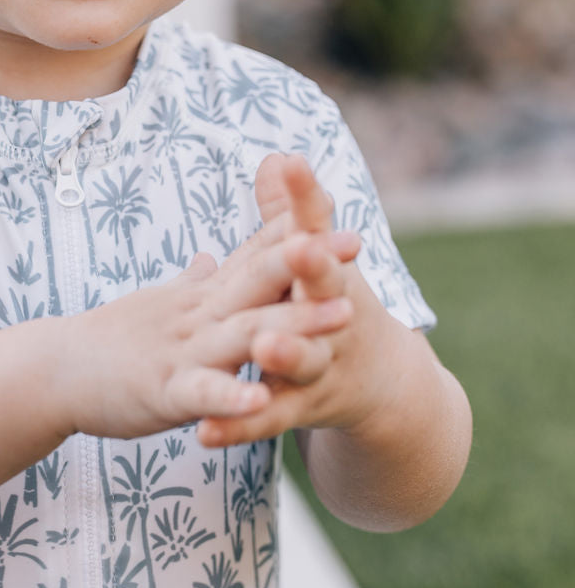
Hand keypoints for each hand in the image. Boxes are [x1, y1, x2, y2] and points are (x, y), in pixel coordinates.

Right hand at [53, 206, 359, 442]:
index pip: (252, 257)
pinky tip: (263, 402)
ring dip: (295, 325)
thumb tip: (206, 257)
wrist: (51, 369)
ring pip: (244, 334)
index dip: (299, 237)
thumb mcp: (159, 305)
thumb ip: (191, 283)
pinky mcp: (162, 391)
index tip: (343, 219)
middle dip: (309, 262)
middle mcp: (196, 315)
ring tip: (343, 317)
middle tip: (356, 243)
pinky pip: (202, 393)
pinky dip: (232, 397)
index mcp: (199, 297)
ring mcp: (181, 351)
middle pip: (258, 282)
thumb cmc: (108, 340)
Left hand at [197, 153, 394, 446]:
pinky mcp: (299, 410)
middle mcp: (332, 318)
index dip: (306, 200)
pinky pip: (265, 420)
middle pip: (323, 291)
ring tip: (264, 346)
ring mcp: (319, 366)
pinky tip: (204, 433)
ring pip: (303, 359)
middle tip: (300, 248)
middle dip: (312, 269)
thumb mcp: (320, 260)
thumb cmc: (333, 304)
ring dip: (284, 352)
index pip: (319, 229)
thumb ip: (295, 213)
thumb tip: (279, 155)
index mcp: (329, 276)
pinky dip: (236, 426)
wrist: (383, 387)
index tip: (293, 165)